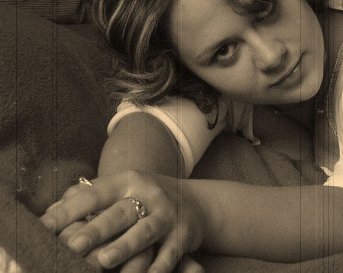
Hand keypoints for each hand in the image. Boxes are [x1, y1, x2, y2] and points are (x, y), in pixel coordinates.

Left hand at [40, 171, 207, 272]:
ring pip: (145, 232)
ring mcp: (167, 215)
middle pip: (120, 213)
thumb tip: (50, 212)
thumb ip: (89, 196)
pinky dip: (157, 268)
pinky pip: (169, 254)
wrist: (196, 202)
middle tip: (72, 246)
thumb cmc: (145, 198)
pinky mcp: (182, 235)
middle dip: (96, 230)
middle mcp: (149, 195)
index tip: (43, 227)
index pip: (94, 194)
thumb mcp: (122, 188)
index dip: (69, 210)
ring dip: (125, 246)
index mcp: (128, 181)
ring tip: (104, 260)